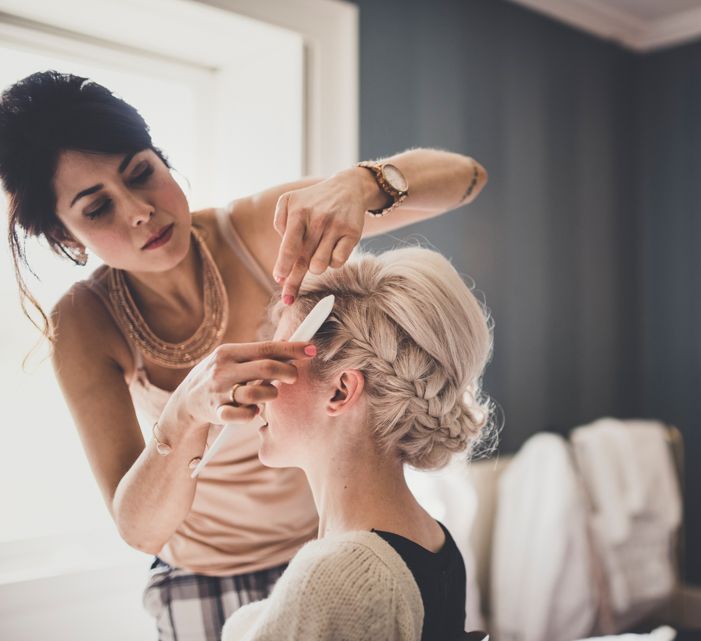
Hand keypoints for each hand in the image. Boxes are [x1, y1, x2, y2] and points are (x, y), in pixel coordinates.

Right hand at [169, 341, 315, 426]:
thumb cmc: (219, 376)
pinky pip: (244, 415)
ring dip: (271, 394)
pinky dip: (253, 413)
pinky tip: (254, 409)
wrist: (186, 400)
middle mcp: (223, 369)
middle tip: (294, 377)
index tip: (311, 349)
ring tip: (269, 393)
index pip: (267, 348)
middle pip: (266, 368)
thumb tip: (290, 346)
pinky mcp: (217, 412)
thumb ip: (257, 355)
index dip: (292, 349)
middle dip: (287, 372)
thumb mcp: (232, 359)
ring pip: (257, 393)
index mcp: (229, 352)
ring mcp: (219, 391)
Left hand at [272, 170, 367, 302]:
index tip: (279, 280)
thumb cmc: (313, 201)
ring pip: (320, 265)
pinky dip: (332, 261)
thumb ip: (280, 223)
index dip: (284, 266)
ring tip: (316, 254)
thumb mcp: (290, 201)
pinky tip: (331, 249)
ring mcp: (336, 226)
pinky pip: (338, 262)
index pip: (290, 246)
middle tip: (288, 297)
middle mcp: (318, 219)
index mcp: (299, 212)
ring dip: (315, 266)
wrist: (347, 188)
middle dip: (294, 281)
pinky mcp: (352, 233)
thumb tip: (283, 254)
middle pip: (304, 261)